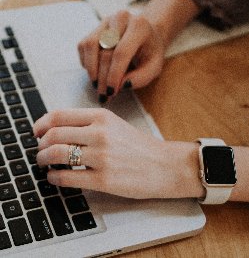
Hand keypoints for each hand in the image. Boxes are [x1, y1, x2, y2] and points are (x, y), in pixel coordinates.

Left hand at [33, 108, 201, 198]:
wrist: (165, 165)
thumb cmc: (140, 147)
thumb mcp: (116, 125)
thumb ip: (89, 125)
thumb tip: (59, 130)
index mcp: (102, 117)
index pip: (59, 115)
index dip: (41, 124)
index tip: (36, 132)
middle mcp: (100, 134)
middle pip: (53, 135)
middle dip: (40, 145)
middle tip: (40, 151)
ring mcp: (102, 157)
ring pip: (56, 155)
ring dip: (43, 160)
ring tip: (44, 164)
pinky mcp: (104, 180)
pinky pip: (67, 178)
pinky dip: (54, 178)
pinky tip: (55, 178)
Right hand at [78, 10, 164, 102]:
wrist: (147, 34)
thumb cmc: (150, 52)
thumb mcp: (154, 67)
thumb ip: (141, 78)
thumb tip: (121, 85)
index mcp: (139, 26)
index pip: (121, 52)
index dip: (114, 75)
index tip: (112, 91)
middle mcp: (121, 19)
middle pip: (105, 52)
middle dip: (103, 78)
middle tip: (104, 95)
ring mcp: (105, 22)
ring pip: (90, 46)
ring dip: (92, 70)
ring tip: (98, 86)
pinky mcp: (95, 28)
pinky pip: (83, 46)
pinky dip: (87, 63)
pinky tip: (97, 72)